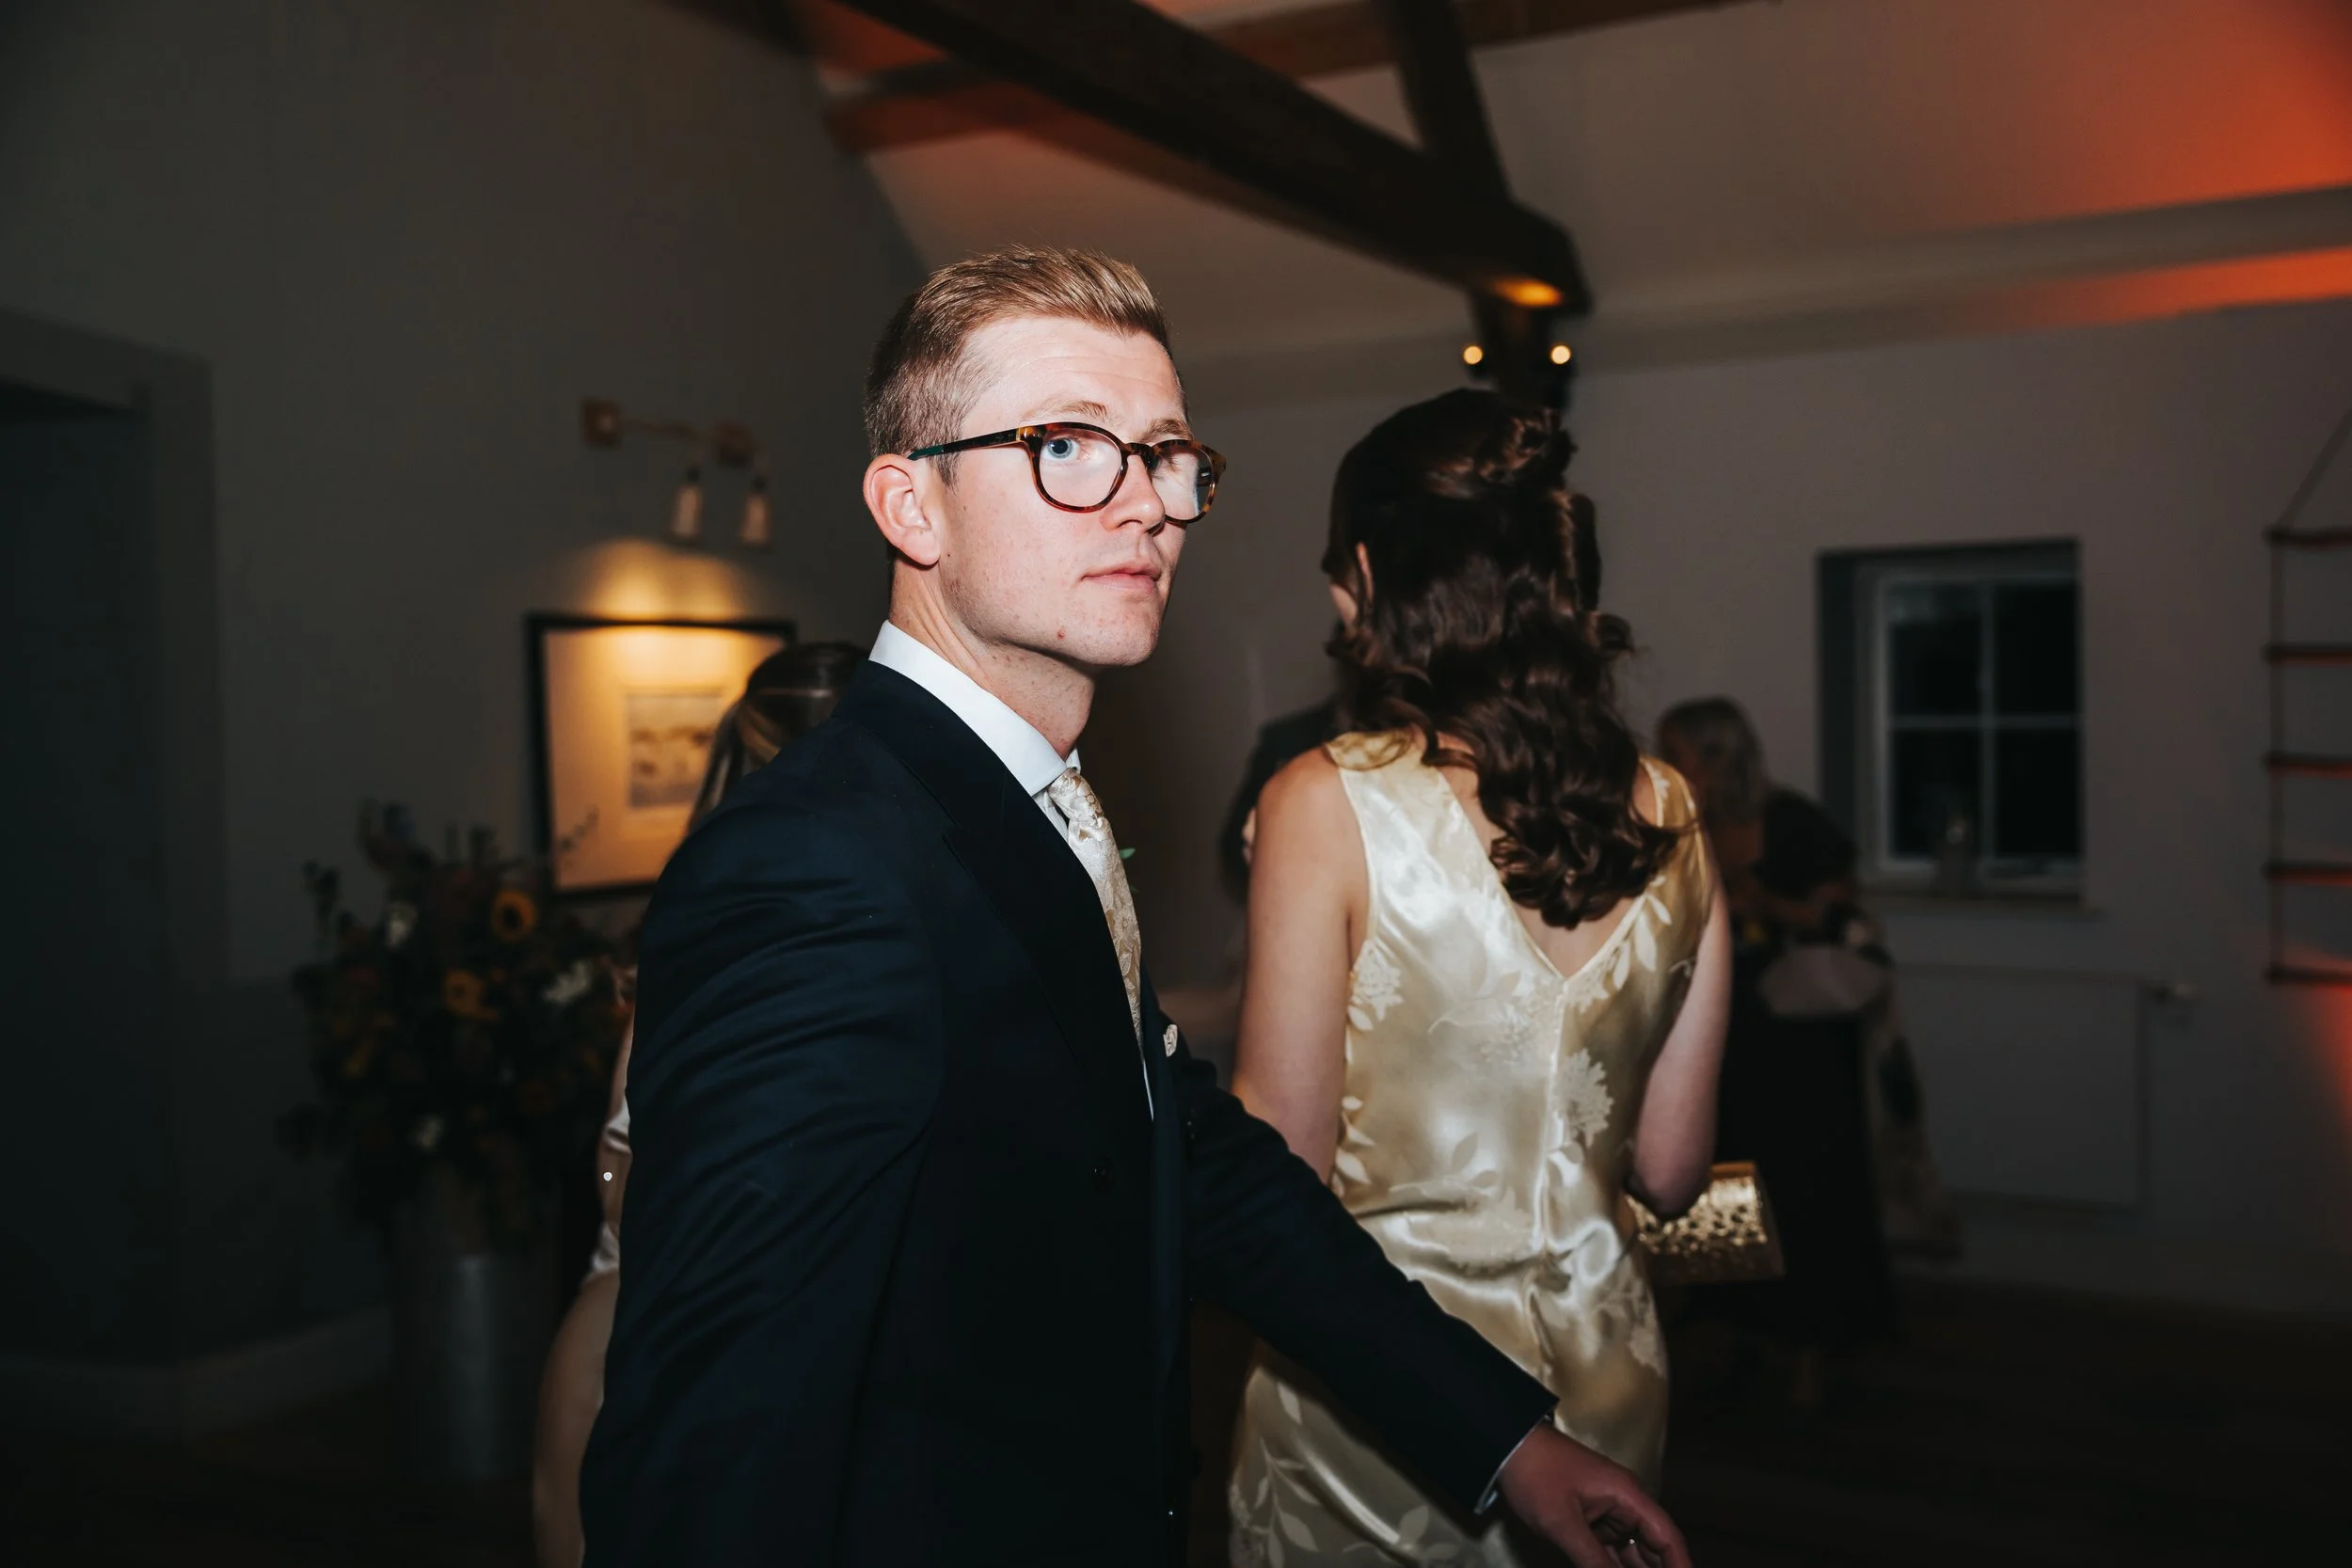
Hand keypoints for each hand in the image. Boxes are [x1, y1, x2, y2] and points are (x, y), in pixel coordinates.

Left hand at [1497, 1426, 1690, 1567]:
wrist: (1506, 1448)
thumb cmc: (1536, 1476)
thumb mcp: (1562, 1522)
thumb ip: (1591, 1560)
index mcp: (1628, 1496)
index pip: (1667, 1536)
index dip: (1680, 1565)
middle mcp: (1625, 1504)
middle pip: (1654, 1546)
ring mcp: (1609, 1512)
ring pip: (1633, 1552)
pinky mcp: (1591, 1519)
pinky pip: (1611, 1550)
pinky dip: (1613, 1567)